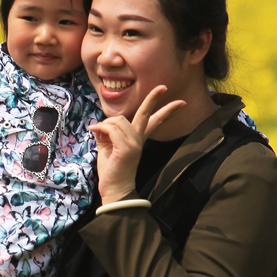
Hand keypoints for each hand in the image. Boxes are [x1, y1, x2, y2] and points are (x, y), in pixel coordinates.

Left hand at [89, 85, 187, 204]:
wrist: (114, 190)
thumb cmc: (111, 170)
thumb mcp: (107, 147)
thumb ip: (107, 133)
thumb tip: (100, 124)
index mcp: (138, 139)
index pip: (154, 121)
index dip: (166, 111)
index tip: (180, 103)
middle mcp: (139, 140)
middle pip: (146, 114)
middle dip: (154, 98)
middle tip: (163, 87)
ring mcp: (134, 144)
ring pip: (118, 120)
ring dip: (105, 124)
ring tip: (99, 135)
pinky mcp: (126, 148)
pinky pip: (111, 129)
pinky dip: (100, 128)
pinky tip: (95, 133)